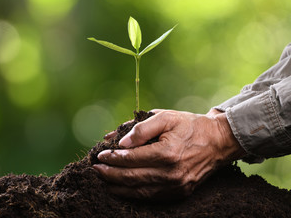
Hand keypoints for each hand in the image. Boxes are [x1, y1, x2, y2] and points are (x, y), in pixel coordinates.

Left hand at [93, 109, 245, 199]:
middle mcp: (171, 173)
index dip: (112, 158)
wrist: (218, 141)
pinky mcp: (180, 193)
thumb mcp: (165, 117)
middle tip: (95, 170)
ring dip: (117, 187)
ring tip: (103, 180)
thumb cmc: (189, 126)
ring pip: (139, 191)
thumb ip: (141, 128)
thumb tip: (120, 142)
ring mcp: (176, 186)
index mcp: (167, 152)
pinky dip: (133, 194)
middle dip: (109, 174)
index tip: (100, 155)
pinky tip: (122, 189)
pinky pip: (151, 197)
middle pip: (131, 178)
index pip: (131, 158)